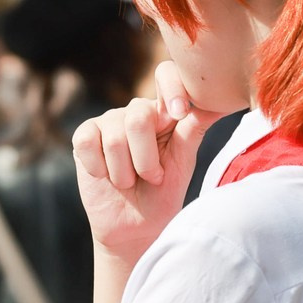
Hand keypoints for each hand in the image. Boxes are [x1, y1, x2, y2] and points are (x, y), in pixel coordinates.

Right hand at [72, 62, 212, 264]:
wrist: (135, 228)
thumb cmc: (163, 194)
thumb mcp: (183, 162)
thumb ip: (193, 129)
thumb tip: (217, 104)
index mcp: (165, 111)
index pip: (165, 75)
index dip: (172, 88)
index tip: (178, 113)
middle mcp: (137, 111)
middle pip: (138, 117)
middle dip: (146, 160)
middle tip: (151, 177)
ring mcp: (109, 121)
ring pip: (114, 137)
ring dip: (124, 172)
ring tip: (128, 182)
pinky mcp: (85, 136)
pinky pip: (87, 142)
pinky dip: (99, 168)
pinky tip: (104, 176)